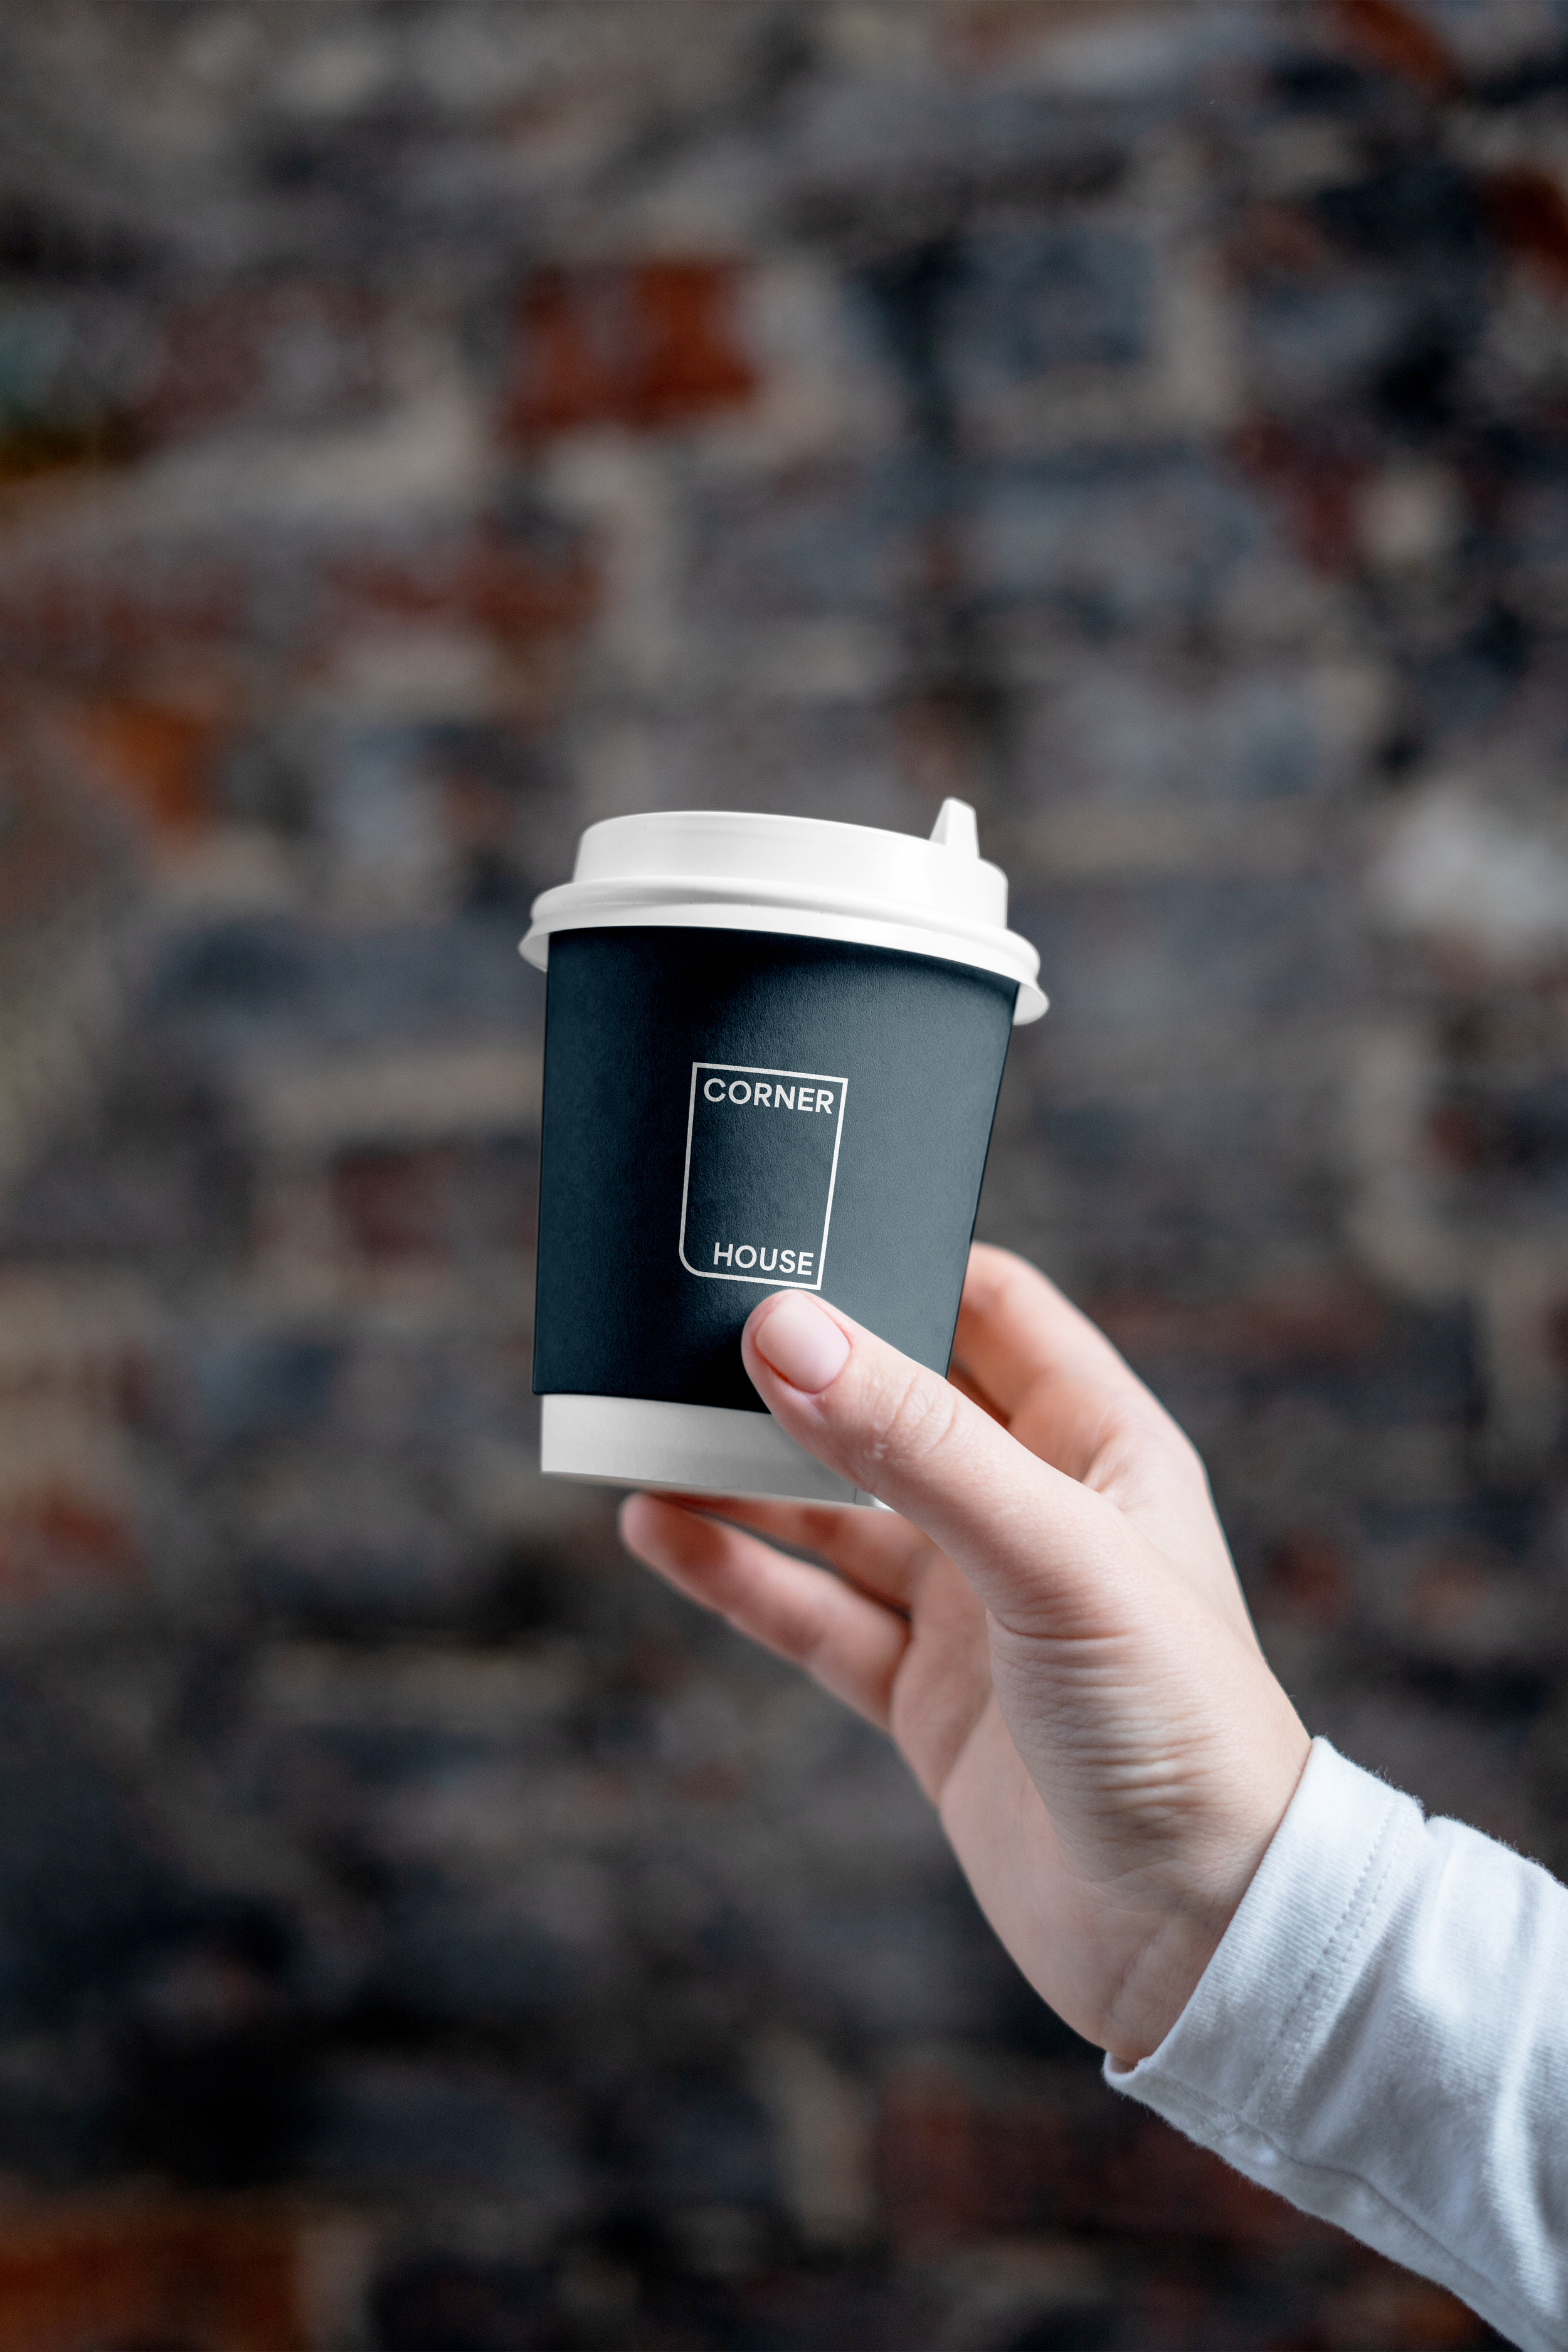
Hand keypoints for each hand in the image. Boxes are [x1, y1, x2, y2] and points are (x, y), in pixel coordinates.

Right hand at [618, 1246, 1309, 2064]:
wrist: (1201, 1941)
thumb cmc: (1179, 1724)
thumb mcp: (1050, 1557)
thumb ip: (916, 1444)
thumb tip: (786, 1333)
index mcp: (1099, 1447)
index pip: (991, 1306)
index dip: (900, 1260)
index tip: (793, 1231)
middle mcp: (1032, 1515)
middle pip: (890, 1408)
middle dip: (796, 1371)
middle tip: (679, 1327)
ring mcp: (974, 1610)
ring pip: (834, 1515)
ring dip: (743, 1475)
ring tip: (638, 1427)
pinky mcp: (926, 1700)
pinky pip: (813, 1615)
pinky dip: (737, 1573)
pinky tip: (658, 1529)